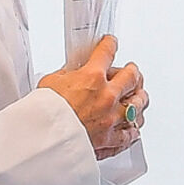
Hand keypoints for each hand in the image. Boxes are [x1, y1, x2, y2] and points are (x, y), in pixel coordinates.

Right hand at [40, 36, 148, 158]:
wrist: (44, 141)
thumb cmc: (44, 114)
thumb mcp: (51, 83)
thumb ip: (67, 76)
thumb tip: (71, 75)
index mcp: (92, 77)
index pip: (106, 52)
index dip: (110, 44)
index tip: (111, 43)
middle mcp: (107, 96)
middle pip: (132, 77)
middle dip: (133, 71)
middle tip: (132, 70)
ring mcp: (112, 118)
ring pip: (138, 104)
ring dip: (139, 98)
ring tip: (139, 96)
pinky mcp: (111, 139)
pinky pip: (130, 133)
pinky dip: (133, 129)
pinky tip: (134, 127)